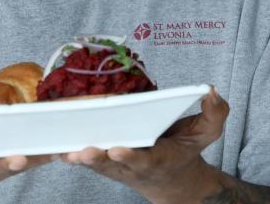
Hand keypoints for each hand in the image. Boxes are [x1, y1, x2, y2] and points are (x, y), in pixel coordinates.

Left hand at [61, 87, 229, 203]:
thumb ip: (215, 113)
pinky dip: (71, 153)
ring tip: (65, 151)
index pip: (144, 159)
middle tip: (83, 152)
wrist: (171, 180)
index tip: (117, 149)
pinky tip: (54, 146)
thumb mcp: (207, 133)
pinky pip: (86, 160)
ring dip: (79, 158)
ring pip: (95, 164)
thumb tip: (211, 90)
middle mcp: (134, 166)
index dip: (130, 156)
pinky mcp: (104, 163)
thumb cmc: (186, 150)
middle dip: (97, 159)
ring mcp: (117, 167)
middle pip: (113, 164)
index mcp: (158, 159)